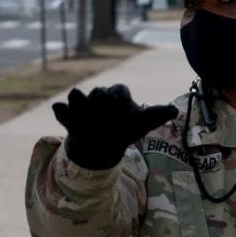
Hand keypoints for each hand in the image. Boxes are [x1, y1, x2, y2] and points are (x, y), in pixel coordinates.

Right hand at [51, 84, 177, 169]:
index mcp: (116, 95)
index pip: (120, 91)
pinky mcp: (69, 117)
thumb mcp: (142, 124)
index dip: (121, 97)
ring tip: (80, 103)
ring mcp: (82, 106)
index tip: (121, 103)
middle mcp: (98, 97)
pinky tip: (60, 111)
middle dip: (101, 99)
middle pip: (99, 93)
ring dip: (78, 100)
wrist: (103, 145)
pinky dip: (61, 112)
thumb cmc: (125, 130)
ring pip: (77, 96)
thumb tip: (174, 110)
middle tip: (105, 114)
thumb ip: (156, 115)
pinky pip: (61, 111)